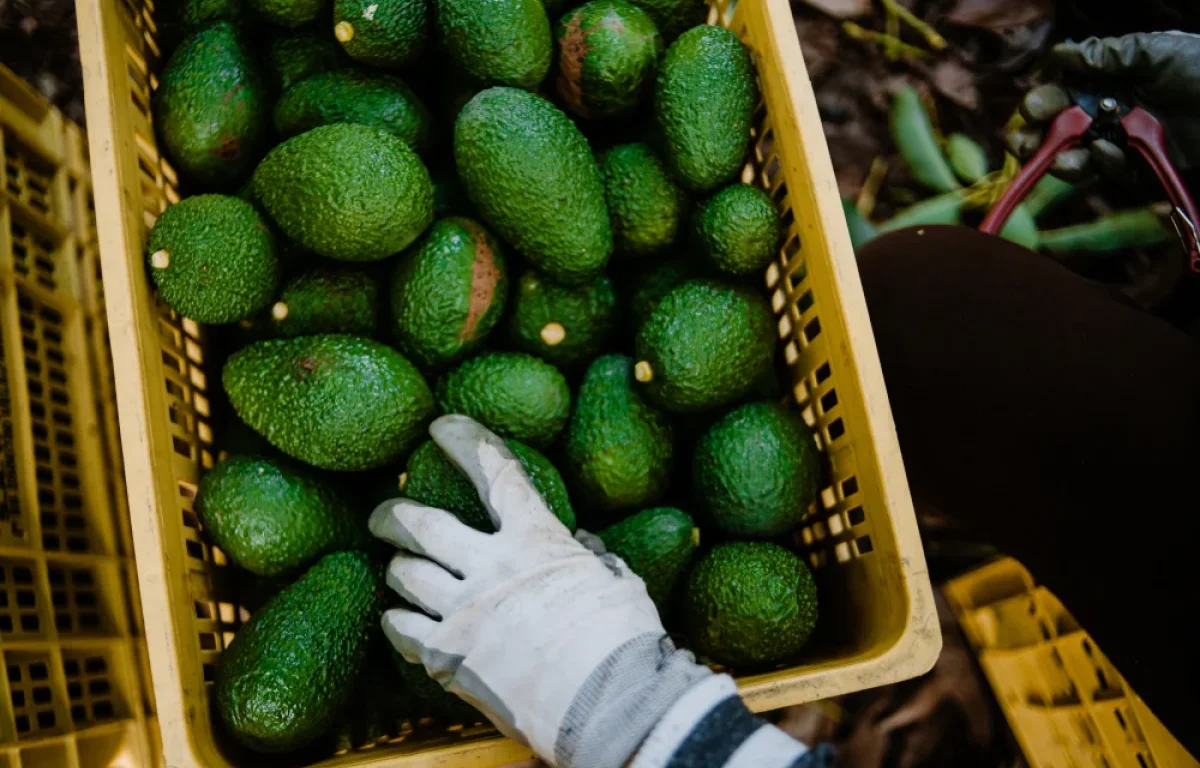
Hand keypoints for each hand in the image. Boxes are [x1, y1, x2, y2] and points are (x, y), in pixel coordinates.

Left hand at [369, 415, 709, 767]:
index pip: (495, 472)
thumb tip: (583, 547)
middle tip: (385, 512)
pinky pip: (401, 628)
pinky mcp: (448, 657)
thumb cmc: (624, 642)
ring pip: (405, 574)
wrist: (608, 704)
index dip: (464, 441)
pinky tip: (396, 618)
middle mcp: (492, 567)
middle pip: (422, 524)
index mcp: (537, 540)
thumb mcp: (618, 583)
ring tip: (397, 568)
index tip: (442, 426)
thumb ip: (592, 559)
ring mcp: (464, 611)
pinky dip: (395, 619)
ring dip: (397, 567)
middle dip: (395, 513)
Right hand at [1007, 32, 1199, 179]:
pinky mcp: (1138, 164)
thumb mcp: (1154, 52)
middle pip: (1059, 129)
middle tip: (1024, 144)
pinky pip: (1109, 169)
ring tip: (1062, 159)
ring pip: (1077, 155)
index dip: (1042, 103)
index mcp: (1108, 80)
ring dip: (1062, 159)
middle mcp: (1108, 111)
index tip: (1031, 110)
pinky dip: (1102, 164)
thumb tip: (1059, 55)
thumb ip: (1107, 55)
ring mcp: (1121, 139)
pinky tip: (1109, 151)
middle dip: (1037, 138)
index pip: (1062, 93)